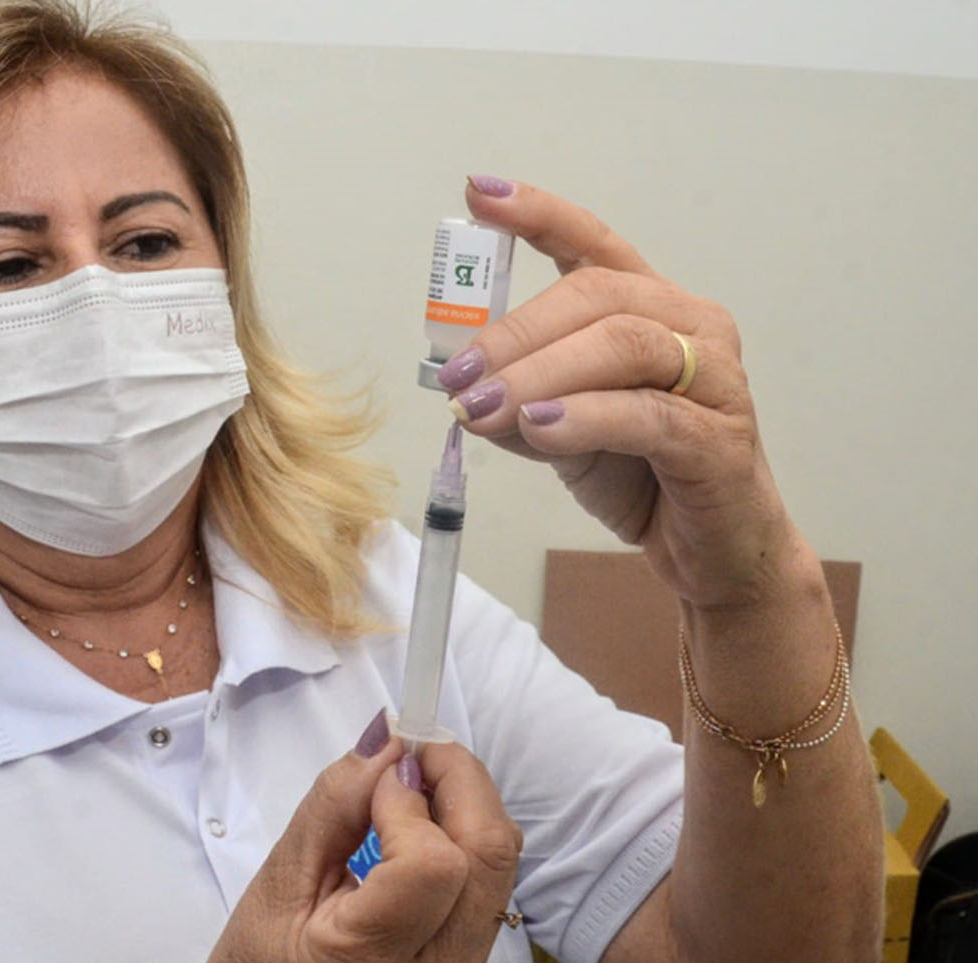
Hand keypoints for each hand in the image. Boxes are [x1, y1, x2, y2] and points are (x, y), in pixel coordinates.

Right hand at [140, 717, 522, 962]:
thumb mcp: (277, 880)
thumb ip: (335, 804)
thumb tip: (385, 740)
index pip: (434, 861)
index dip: (410, 797)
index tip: (375, 771)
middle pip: (490, 854)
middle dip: (459, 779)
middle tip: (410, 749)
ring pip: (501, 864)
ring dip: (466, 804)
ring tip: (410, 784)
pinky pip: (490, 883)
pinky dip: (465, 835)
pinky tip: (420, 824)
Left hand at [443, 176, 804, 609]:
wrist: (712, 553)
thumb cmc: (643, 477)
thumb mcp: (560, 431)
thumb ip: (518, 400)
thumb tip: (462, 387)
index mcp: (654, 310)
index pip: (595, 244)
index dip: (538, 215)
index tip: (479, 193)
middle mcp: (693, 329)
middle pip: (598, 295)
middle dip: (515, 331)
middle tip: (456, 375)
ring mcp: (716, 380)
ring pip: (621, 347)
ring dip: (537, 375)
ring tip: (479, 407)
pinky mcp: (721, 441)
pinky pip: (648, 415)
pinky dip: (583, 417)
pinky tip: (538, 429)